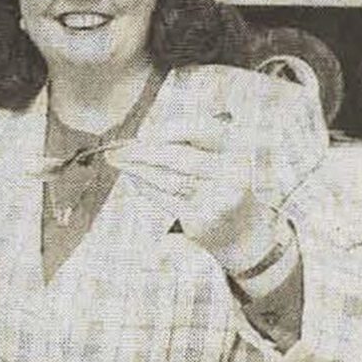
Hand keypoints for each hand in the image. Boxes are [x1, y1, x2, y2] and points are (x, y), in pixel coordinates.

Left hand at [105, 113, 281, 273]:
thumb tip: (144, 138)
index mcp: (237, 151)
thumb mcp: (218, 159)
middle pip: (179, 157)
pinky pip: (165, 199)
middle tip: (117, 149)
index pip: (205, 131)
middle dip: (142, 152)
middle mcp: (232, 174)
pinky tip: (133, 180)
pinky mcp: (202, 220)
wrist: (244, 232)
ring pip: (167, 179)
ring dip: (137, 169)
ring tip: (117, 161)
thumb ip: (189, 144)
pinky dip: (145, 188)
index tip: (146, 133)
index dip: (172, 129)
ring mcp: (217, 199)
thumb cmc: (222, 187)